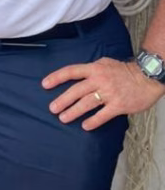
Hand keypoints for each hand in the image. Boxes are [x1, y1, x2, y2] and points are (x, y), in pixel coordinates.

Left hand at [42, 56, 164, 129]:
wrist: (145, 78)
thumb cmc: (123, 70)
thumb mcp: (104, 62)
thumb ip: (91, 69)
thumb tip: (77, 75)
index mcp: (94, 68)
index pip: (71, 71)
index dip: (56, 77)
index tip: (45, 84)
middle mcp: (99, 80)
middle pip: (76, 90)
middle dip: (62, 100)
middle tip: (52, 108)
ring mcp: (108, 93)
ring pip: (87, 103)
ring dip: (73, 112)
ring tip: (63, 118)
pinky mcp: (118, 105)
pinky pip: (103, 115)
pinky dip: (93, 121)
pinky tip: (85, 126)